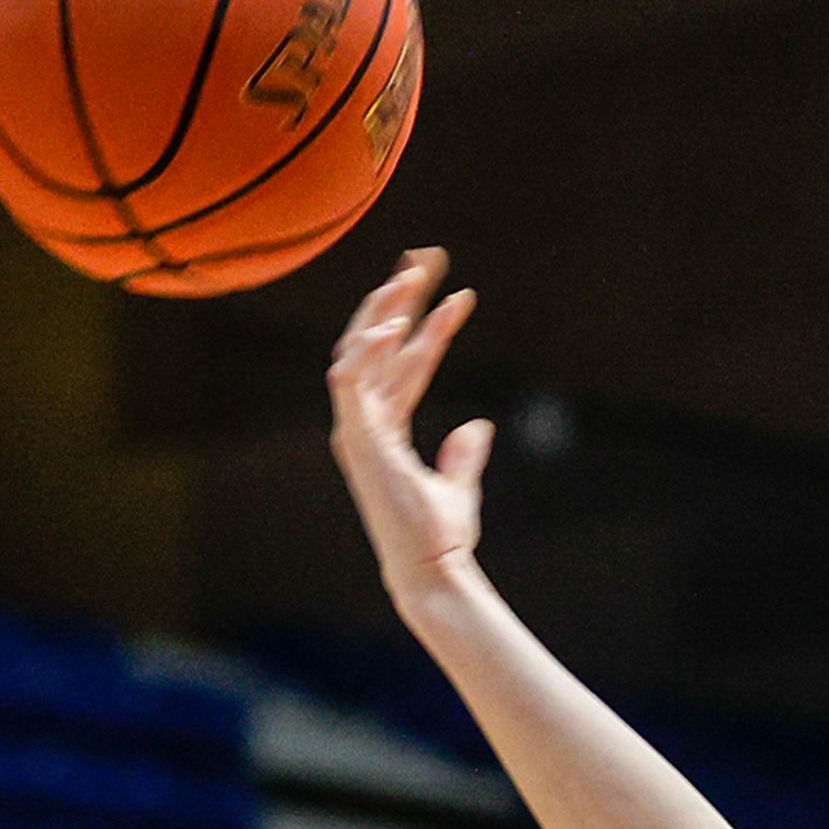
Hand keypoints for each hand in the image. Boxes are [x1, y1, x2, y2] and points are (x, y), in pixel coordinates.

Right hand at [324, 249, 488, 613]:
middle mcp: (363, 423)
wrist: (432, 568)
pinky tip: (389, 323)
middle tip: (426, 260)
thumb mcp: (457, 487)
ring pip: (360, 353)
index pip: (405, 363)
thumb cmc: (439, 537)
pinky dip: (365, 351)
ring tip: (412, 275)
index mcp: (384, 429)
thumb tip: (477, 427)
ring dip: (384, 312)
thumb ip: (462, 456)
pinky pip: (351, 382)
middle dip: (398, 301)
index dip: (429, 327)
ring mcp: (357, 429)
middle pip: (376, 347)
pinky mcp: (359, 440)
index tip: (460, 295)